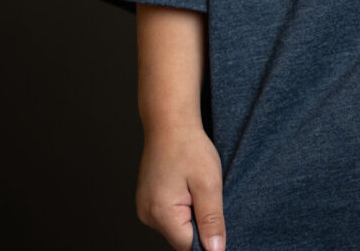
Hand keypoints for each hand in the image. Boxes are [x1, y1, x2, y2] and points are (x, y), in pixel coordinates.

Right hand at [135, 123, 225, 250]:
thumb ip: (212, 220)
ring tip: (195, 185)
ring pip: (175, 226)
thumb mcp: (209, 183)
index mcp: (161, 214)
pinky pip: (168, 214)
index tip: (215, 216)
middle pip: (181, 238)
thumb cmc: (189, 146)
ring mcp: (144, 207)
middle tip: (206, 194)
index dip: (207, 237)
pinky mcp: (146, 199)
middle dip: (198, 223)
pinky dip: (181, 205)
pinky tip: (186, 184)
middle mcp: (147, 215)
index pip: (188, 246)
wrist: (169, 121)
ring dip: (189, 213)